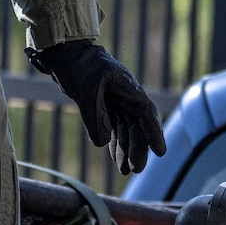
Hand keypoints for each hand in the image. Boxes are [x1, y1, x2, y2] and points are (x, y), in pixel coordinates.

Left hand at [28, 40, 166, 173]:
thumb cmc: (77, 66)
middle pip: (138, 125)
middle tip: (136, 169)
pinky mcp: (105, 103)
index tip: (160, 152)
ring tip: (125, 171)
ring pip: (127, 128)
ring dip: (126, 149)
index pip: (145, 114)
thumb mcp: (85, 92)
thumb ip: (95, 118)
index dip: (153, 133)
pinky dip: (115, 142)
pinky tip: (115, 157)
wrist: (65, 53)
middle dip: (138, 148)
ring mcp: (117, 99)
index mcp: (128, 87)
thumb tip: (102, 143)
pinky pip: (115, 126)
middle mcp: (126, 94)